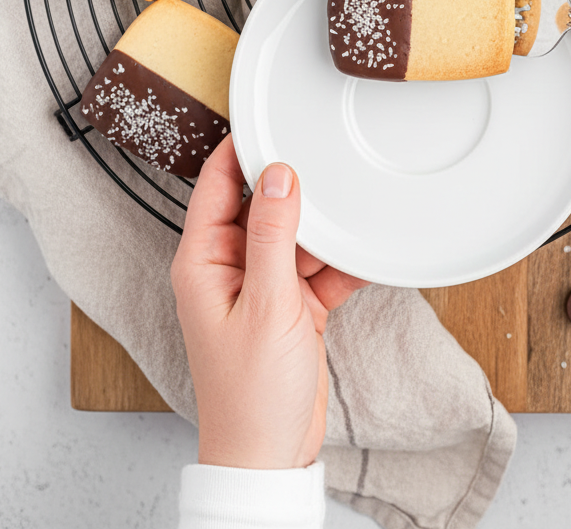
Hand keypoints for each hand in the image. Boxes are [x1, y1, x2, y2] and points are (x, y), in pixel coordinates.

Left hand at [171, 135, 366, 468]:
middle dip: (295, 187)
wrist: (272, 456)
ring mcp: (263, 286)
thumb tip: (277, 173)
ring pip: (297, 234)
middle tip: (327, 156)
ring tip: (355, 206)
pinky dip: (343, 262)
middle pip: (262, 204)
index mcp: (203, 261)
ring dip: (325, 228)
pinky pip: (320, 267)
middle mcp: (230, 267)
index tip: (269, 115)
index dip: (240, 148)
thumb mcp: (267, 305)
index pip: (215, 184)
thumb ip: (272, 235)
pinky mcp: (292, 306)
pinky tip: (367, 251)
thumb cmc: (251, 394)